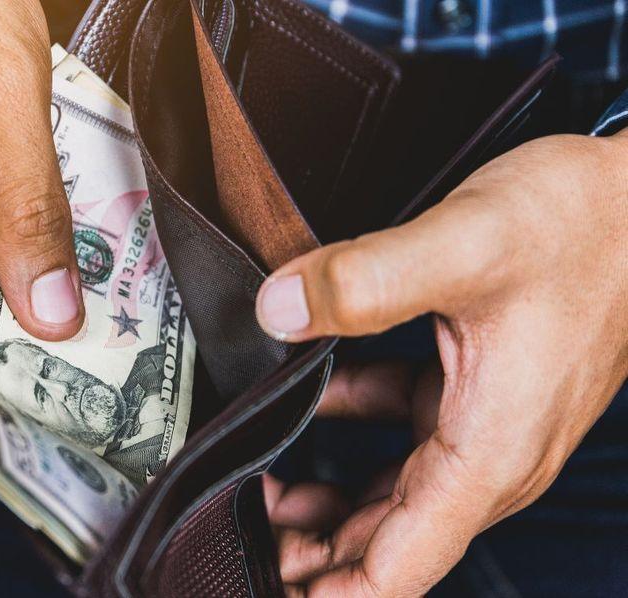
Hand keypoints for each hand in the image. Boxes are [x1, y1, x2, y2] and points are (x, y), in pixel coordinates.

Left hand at [256, 133, 627, 595]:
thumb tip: (277, 311)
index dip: (329, 593)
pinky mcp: (474, 390)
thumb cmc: (582, 227)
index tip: (267, 584)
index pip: (399, 568)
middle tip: (241, 532)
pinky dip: (352, 433)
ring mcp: (481, 425)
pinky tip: (309, 402)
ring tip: (261, 491)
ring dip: (328, 505)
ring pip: (392, 496)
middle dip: (312, 555)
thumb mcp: (466, 243)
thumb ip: (364, 280)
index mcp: (487, 455)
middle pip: (387, 542)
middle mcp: (487, 457)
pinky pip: (404, 435)